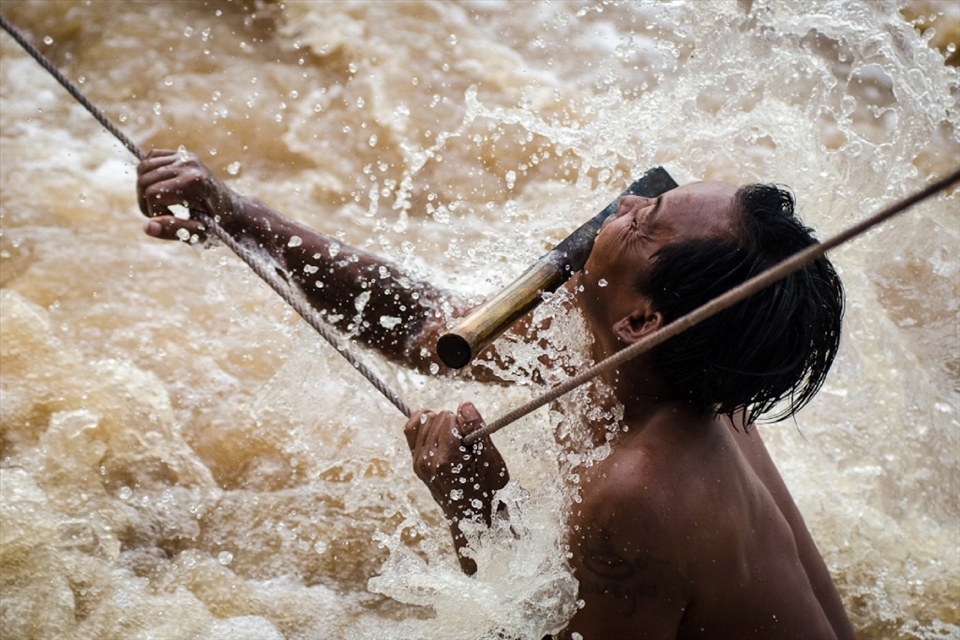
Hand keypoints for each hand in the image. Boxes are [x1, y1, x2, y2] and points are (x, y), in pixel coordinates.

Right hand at [137, 148, 235, 241]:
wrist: (232, 209)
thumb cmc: (215, 225)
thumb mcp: (196, 233)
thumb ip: (172, 230)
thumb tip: (146, 227)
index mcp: (193, 183)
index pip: (152, 194)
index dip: (153, 212)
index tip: (166, 221)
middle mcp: (188, 165)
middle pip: (144, 180)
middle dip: (144, 201)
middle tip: (158, 214)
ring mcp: (185, 157)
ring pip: (143, 168)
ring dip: (143, 188)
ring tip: (158, 202)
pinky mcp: (182, 154)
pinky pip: (151, 157)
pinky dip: (147, 173)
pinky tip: (158, 187)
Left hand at [404, 402, 508, 526]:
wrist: (472, 518)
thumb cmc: (487, 491)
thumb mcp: (491, 461)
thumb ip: (477, 431)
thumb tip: (464, 404)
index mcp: (447, 460)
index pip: (450, 418)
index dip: (465, 423)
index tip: (473, 438)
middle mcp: (428, 461)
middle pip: (437, 417)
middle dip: (453, 423)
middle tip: (466, 443)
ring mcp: (418, 463)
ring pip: (424, 420)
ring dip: (440, 424)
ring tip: (454, 440)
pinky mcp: (415, 463)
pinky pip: (411, 430)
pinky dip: (423, 423)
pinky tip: (436, 427)